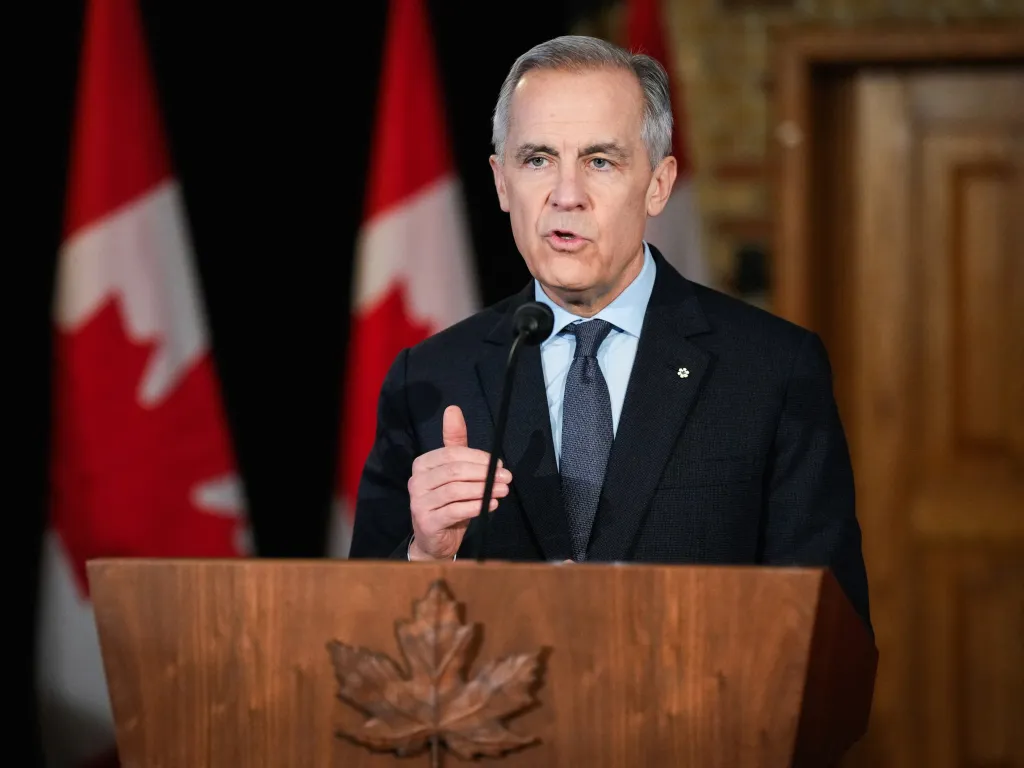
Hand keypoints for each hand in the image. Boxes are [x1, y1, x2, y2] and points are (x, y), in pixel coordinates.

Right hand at [407, 405, 511, 560]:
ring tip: (503, 491)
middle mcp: (416, 481)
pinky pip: (455, 510)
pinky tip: (491, 505)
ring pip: (455, 490)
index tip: (500, 463)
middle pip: (454, 471)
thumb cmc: (447, 501)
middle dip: (484, 473)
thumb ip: (456, 443)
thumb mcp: (453, 471)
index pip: (452, 454)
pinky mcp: (426, 522)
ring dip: (484, 489)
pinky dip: (476, 506)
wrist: (435, 539)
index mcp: (422, 464)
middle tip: (507, 478)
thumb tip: (453, 409)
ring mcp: (418, 502)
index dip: (479, 457)